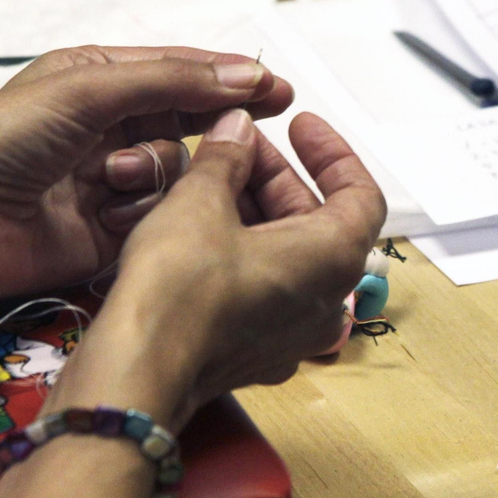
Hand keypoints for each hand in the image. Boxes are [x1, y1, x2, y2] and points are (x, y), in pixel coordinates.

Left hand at [0, 46, 293, 303]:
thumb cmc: (4, 141)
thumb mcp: (89, 90)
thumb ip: (171, 81)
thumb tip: (243, 70)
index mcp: (101, 81)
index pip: (183, 73)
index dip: (231, 79)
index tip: (279, 88)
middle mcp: (112, 126)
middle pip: (190, 121)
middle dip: (212, 127)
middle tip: (254, 131)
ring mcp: (115, 178)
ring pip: (180, 170)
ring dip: (151, 173)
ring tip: (110, 178)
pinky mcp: (116, 229)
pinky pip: (161, 213)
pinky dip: (141, 212)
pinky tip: (107, 212)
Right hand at [52, 109, 385, 428]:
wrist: (137, 373)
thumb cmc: (180, 292)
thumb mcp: (200, 201)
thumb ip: (226, 158)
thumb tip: (235, 129)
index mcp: (333, 260)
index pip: (360, 195)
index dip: (331, 153)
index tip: (300, 125)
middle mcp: (325, 301)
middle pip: (317, 222)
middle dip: (277, 177)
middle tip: (236, 145)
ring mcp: (292, 333)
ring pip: (286, 255)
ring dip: (254, 211)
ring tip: (210, 176)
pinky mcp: (256, 351)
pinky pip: (262, 287)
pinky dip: (241, 250)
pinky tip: (200, 225)